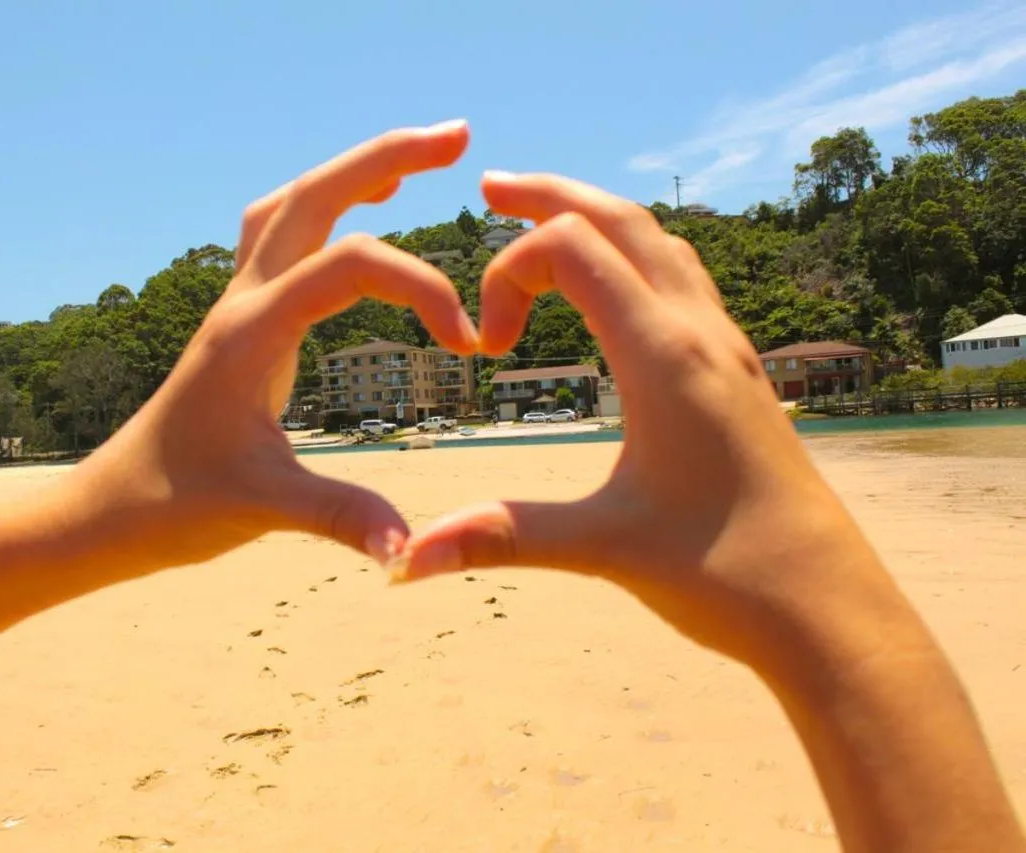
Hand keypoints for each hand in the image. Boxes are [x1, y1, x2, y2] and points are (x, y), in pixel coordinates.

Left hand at [60, 122, 478, 578]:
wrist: (108, 509)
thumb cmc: (172, 505)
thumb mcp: (264, 509)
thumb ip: (342, 518)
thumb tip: (409, 552)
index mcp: (251, 331)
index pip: (350, 265)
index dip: (421, 287)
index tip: (467, 345)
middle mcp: (242, 302)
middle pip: (313, 195)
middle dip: (387, 156)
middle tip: (459, 137)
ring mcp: (236, 306)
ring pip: (291, 206)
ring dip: (350, 174)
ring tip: (414, 163)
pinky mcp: (238, 322)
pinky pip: (279, 239)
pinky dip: (323, 211)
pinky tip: (355, 220)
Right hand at [398, 172, 895, 669]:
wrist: (827, 605)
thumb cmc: (727, 572)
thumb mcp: (602, 548)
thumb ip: (499, 538)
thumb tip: (406, 564)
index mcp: (664, 356)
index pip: (571, 248)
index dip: (506, 273)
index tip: (485, 347)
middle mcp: (700, 334)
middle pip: (621, 219)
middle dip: (550, 195)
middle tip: (490, 187)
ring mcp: (728, 349)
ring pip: (662, 243)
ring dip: (599, 219)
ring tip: (545, 225)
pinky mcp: (739, 374)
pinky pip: (686, 281)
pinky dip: (636, 257)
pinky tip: (617, 293)